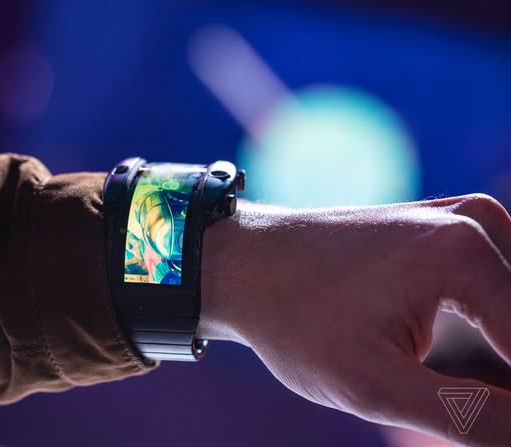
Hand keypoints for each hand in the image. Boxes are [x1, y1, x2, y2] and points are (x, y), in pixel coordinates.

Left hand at [200, 194, 510, 445]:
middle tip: (463, 404)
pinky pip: (499, 283)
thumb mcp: (374, 385)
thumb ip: (472, 416)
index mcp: (465, 255)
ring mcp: (461, 220)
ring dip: (499, 353)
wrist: (245, 265)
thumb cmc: (294, 321)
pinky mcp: (445, 230)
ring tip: (460, 387)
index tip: (489, 423)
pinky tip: (469, 356)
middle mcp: (474, 224)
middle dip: (500, 378)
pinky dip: (495, 326)